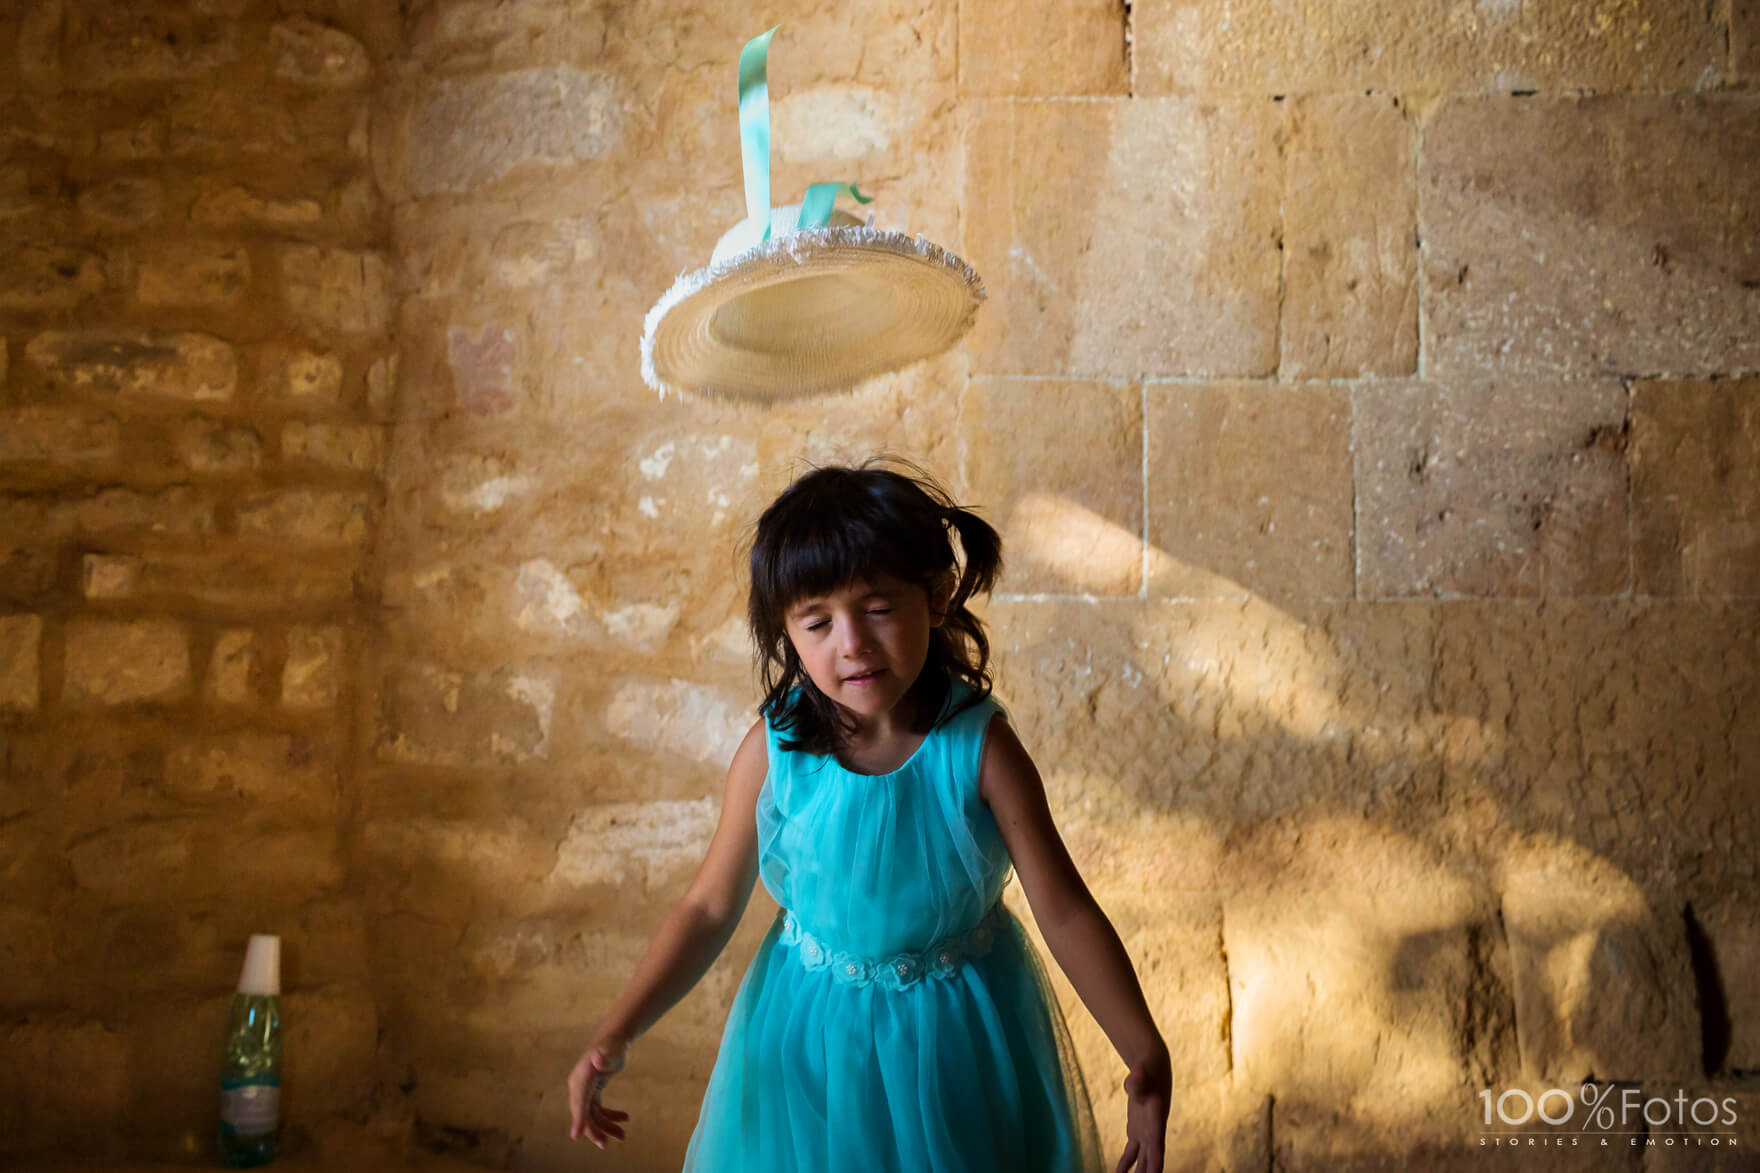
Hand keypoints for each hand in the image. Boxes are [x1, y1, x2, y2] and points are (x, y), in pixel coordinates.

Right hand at [568, 1035, 629, 1149]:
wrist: (612, 1040)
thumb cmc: (612, 1045)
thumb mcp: (612, 1051)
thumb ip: (605, 1058)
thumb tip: (596, 1059)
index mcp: (581, 1077)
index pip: (579, 1101)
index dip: (578, 1119)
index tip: (576, 1136)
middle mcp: (579, 1086)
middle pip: (583, 1113)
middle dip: (594, 1130)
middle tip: (606, 1144)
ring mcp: (584, 1090)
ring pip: (592, 1115)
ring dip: (606, 1126)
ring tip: (623, 1135)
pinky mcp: (591, 1092)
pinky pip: (597, 1110)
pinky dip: (609, 1116)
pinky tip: (625, 1118)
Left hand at [1113, 1053, 1169, 1172]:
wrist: (1151, 1070)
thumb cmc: (1147, 1071)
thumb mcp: (1142, 1074)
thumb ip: (1138, 1078)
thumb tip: (1138, 1069)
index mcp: (1156, 1118)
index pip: (1157, 1141)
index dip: (1156, 1156)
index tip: (1155, 1170)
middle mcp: (1153, 1130)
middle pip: (1151, 1158)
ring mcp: (1145, 1134)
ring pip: (1142, 1161)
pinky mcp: (1136, 1133)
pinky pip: (1130, 1155)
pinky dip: (1124, 1166)